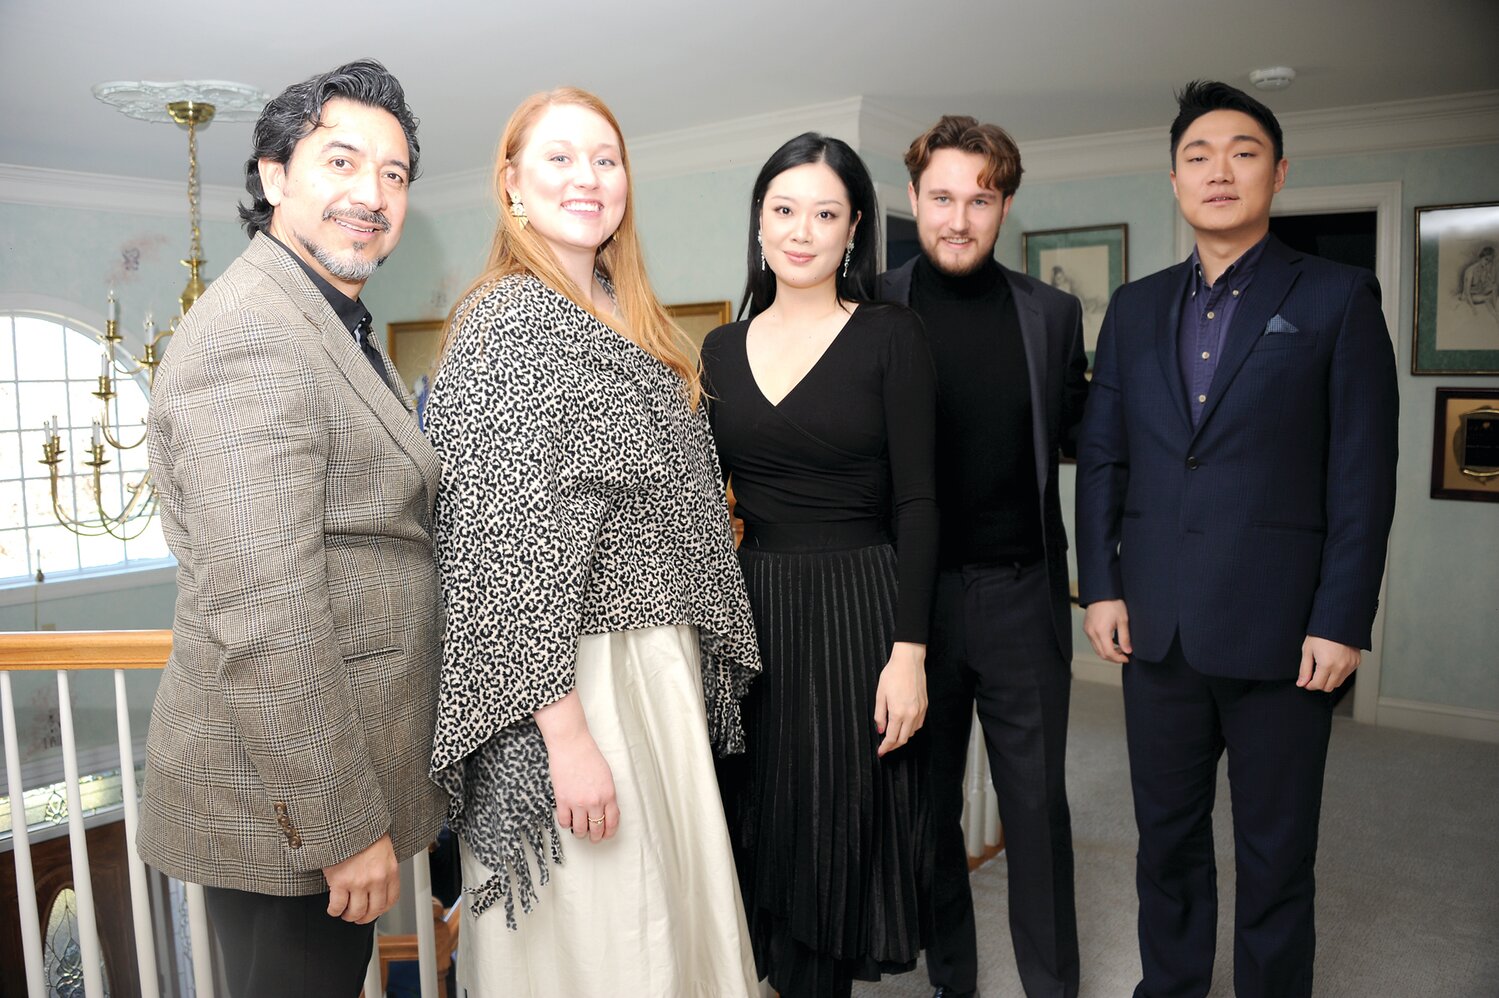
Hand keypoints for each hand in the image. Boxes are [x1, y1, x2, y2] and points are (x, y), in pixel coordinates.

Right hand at [324, 833, 398, 923]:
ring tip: (344, 913)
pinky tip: (333, 908)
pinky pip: (337, 906)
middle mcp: (377, 879)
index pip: (391, 900)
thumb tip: (378, 884)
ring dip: (349, 916)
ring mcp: (358, 882)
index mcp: (390, 870)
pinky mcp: (340, 882)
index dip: (381, 909)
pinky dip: (334, 910)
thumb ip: (382, 867)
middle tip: (357, 916)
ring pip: (355, 912)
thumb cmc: (364, 832)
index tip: (374, 911)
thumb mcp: (383, 849)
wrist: (347, 821)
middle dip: (364, 917)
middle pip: (373, 910)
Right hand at [535, 691, 618, 842]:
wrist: (571, 745)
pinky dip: (566, 824)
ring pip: (580, 830)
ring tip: (579, 830)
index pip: (612, 822)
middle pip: (597, 829)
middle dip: (595, 837)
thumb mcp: (606, 776)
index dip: (609, 832)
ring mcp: (578, 802)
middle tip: (593, 837)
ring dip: (580, 833)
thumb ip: (606, 794)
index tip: (606, 835)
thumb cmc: (589, 756)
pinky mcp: (562, 801)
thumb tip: (604, 810)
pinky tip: (568, 820)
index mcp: (609, 794)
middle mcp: (595, 801)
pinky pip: (564, 822)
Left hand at [875, 641, 927, 756]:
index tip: (881, 752)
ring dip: (903, 737)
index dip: (885, 747)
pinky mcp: (925, 706)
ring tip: (893, 736)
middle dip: (894, 746)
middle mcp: (911, 714)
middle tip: (885, 747)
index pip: (892, 738)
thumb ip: (880, 715)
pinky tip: (904, 725)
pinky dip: (911, 729)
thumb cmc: (892, 674)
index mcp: (898, 712)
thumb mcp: (880, 694)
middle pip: (903, 739)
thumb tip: (881, 729)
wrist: (909, 661)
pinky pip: (918, 724)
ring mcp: (920, 711)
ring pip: (912, 733)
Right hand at [1083, 599, 1131, 663]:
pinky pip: (1093, 642)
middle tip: (1124, 655)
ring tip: (1118, 649)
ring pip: (1096, 649)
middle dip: (1113, 658)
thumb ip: (1125, 638)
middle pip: (1101, 654)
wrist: (1101, 592)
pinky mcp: (1086, 628)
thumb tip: (1128, 651)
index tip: (1127, 658)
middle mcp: (1092, 632)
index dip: (1118, 659)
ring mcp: (1087, 630)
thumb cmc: (1113, 603)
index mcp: (1101, 631)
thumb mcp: (1123, 620)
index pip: (1109, 653)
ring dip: (1107, 652)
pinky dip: (1102, 646)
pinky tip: (1110, 642)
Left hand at [1297, 635, 1359, 691]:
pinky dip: (1339, 673)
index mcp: (1327, 664)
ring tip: (1323, 667)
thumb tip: (1301, 683)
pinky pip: (1346, 675)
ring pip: (1338, 683)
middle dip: (1319, 684)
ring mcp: (1350, 665)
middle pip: (1328, 687)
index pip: (1317, 685)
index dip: (1309, 685)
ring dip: (1329, 680)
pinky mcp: (1356, 662)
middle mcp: (1341, 667)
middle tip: (1313, 675)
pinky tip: (1333, 663)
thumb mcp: (1307, 650)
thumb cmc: (1321, 633)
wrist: (1338, 621)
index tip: (1305, 682)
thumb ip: (1304, 669)